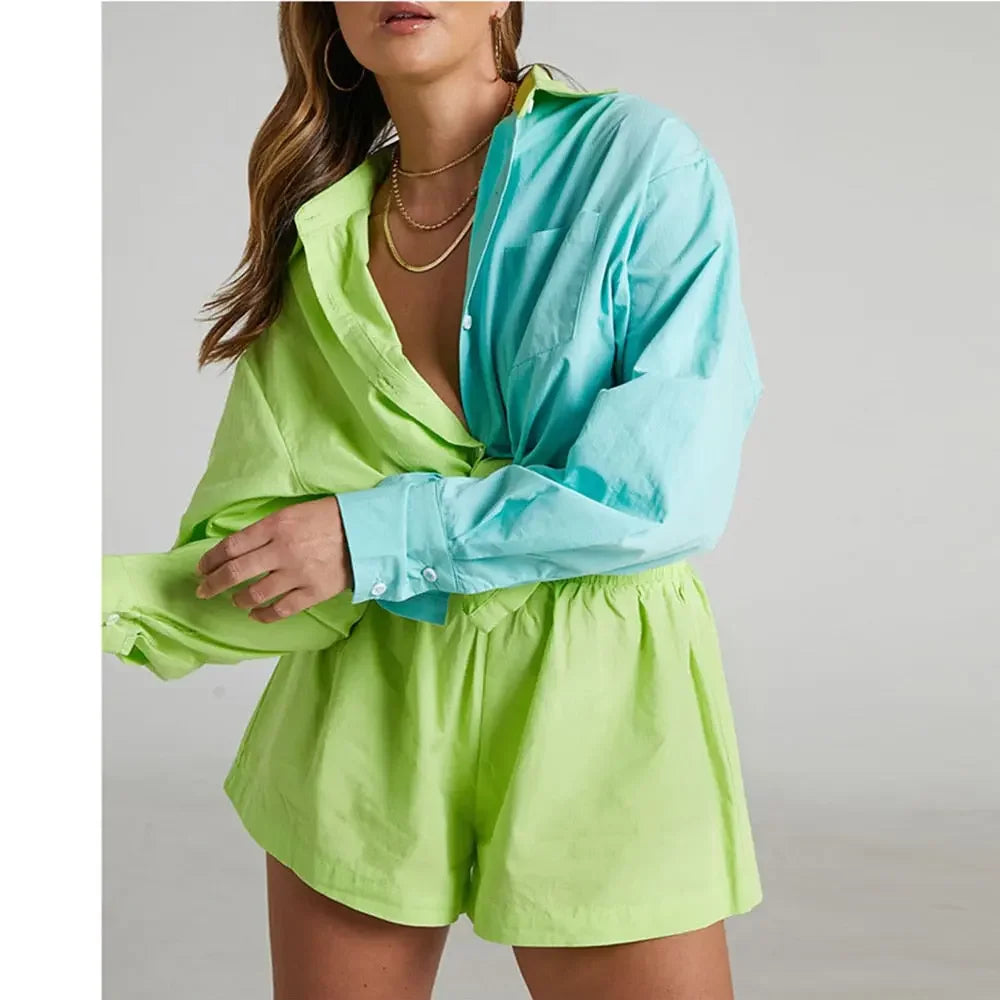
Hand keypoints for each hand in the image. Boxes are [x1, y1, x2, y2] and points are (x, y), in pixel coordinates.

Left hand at [194, 496, 353, 622]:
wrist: (368, 532)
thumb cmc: (331, 517)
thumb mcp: (294, 512)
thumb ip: (267, 529)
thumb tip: (240, 547)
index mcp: (275, 526)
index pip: (231, 546)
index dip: (211, 559)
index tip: (202, 567)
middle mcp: (282, 551)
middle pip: (235, 572)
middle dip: (213, 584)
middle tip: (204, 590)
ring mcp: (297, 574)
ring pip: (254, 594)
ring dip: (238, 600)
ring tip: (235, 601)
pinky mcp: (313, 593)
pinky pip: (281, 610)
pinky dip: (264, 615)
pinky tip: (257, 615)